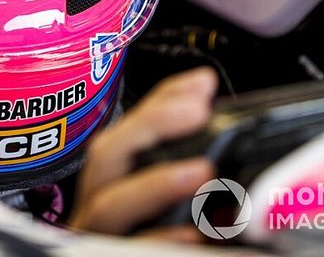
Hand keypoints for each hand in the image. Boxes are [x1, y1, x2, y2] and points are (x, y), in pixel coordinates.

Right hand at [67, 67, 217, 238]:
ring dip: (154, 184)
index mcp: (111, 179)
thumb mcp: (175, 200)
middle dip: (149, 124)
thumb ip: (196, 168)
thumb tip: (228, 131)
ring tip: (202, 170)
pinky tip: (193, 234)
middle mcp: (96, 202)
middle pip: (105, 155)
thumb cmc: (154, 237)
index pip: (128, 126)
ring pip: (108, 205)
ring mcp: (96, 236)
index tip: (202, 83)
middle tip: (198, 110)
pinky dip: (160, 240)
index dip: (161, 100)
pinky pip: (128, 251)